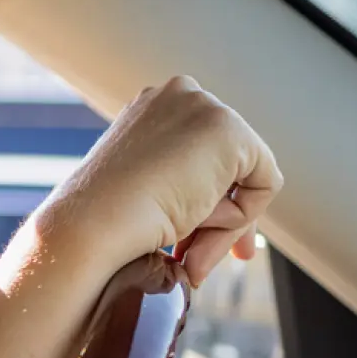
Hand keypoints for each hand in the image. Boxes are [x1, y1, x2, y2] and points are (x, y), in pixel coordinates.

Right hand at [42, 76, 281, 284]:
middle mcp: (179, 95)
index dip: (207, 202)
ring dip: (222, 225)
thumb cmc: (104, 220)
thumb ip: (177, 186)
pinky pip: (263, 183)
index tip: (195, 247)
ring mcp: (204, 107)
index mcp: (151, 107)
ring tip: (186, 253)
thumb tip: (217, 210)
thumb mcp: (142, 192)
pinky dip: (239, 218)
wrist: (93, 223)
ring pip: (245, 177)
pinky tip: (197, 225)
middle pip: (229, 164)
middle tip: (200, 262)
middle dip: (225, 219)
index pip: (201, 155)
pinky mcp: (230, 130)